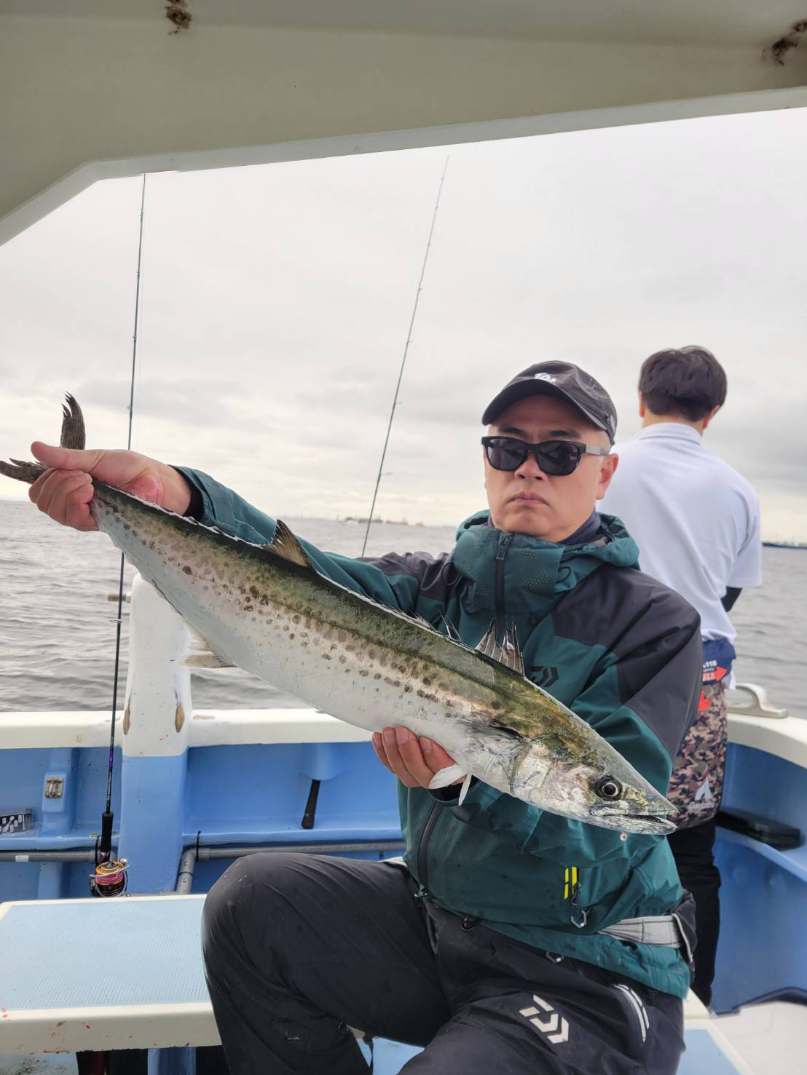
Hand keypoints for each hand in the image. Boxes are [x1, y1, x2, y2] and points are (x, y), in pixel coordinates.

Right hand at [28, 442, 191, 531]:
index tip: (69, 466)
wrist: (153, 479)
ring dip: (68, 489)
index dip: (46, 478)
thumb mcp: (94, 457)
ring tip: (90, 482)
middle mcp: (73, 503)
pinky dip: (77, 500)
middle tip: (84, 474)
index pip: (38, 491)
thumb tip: (34, 447)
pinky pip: (72, 519)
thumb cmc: (129, 468)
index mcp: (69, 486)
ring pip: (55, 510)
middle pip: (43, 501)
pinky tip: (91, 491)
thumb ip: (65, 457)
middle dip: (58, 481)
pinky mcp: (96, 524)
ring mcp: (84, 515)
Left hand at [372, 727, 458, 788]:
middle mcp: (433, 779)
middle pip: (417, 769)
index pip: (443, 768)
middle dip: (407, 749)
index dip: (433, 755)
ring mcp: (414, 778)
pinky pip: (389, 765)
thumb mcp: (458, 741)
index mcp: (453, 773)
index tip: (425, 739)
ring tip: (388, 731)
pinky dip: (381, 751)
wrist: (444, 756)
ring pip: (400, 768)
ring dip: (392, 749)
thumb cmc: (452, 745)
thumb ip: (451, 735)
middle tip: (402, 730)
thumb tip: (444, 715)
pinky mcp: (401, 772)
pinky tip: (378, 736)